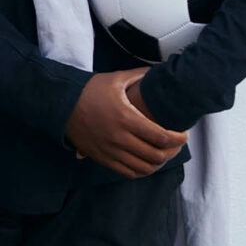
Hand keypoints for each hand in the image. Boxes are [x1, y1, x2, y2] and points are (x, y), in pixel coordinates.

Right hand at [66, 68, 187, 178]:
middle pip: (156, 155)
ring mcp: (110, 151)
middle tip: (176, 144)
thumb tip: (159, 72)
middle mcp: (119, 138)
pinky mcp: (102, 158)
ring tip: (163, 154)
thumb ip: (139, 76)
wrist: (61, 105)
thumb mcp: (115, 79)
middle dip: (172, 151)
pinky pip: (128, 172)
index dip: (178, 139)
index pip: (161, 136)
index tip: (183, 134)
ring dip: (158, 163)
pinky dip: (142, 171)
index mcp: (126, 118)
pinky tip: (146, 162)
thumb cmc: (89, 90)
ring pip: (144, 168)